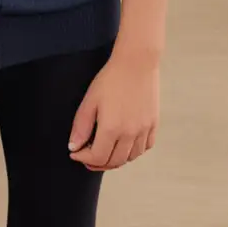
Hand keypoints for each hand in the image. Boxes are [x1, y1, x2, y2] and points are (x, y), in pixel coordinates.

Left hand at [68, 52, 159, 169]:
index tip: (75, 153)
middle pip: (114, 162)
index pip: (97, 157)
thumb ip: (81, 127)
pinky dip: (133, 152)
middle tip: (87, 157)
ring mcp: (144, 129)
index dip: (83, 158)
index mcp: (112, 129)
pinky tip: (124, 145)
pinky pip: (145, 147)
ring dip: (116, 160)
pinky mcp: (153, 123)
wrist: (137, 63)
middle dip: (97, 163)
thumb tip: (74, 148)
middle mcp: (130, 133)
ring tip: (105, 152)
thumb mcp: (90, 101)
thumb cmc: (111, 79)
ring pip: (130, 157)